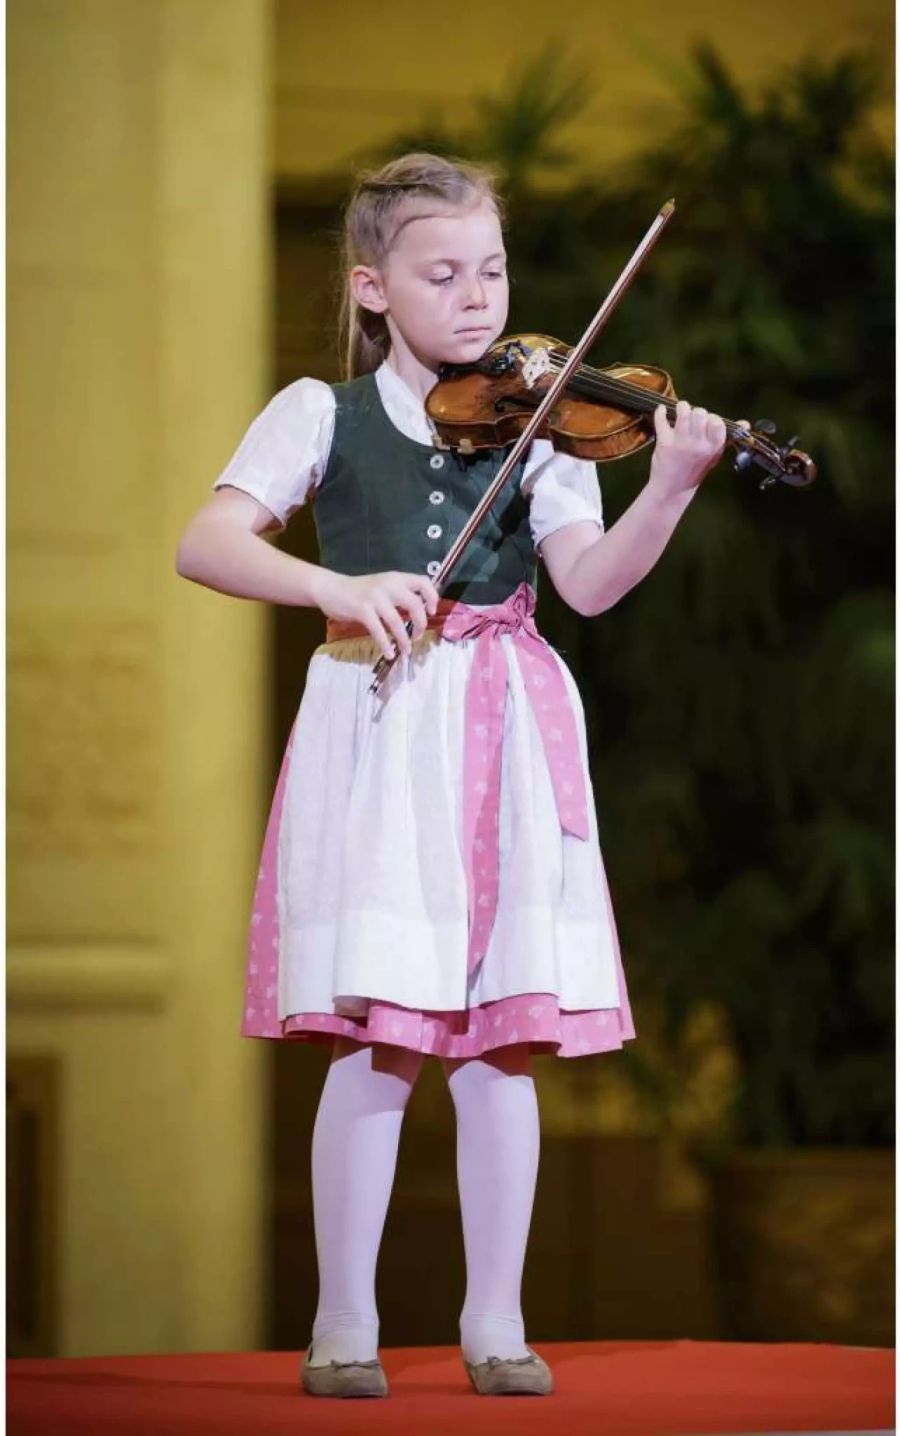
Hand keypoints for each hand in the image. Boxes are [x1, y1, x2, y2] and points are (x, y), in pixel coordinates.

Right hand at [314, 569, 439, 660]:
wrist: (330, 588)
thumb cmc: (358, 591)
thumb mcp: (382, 587)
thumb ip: (399, 595)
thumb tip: (418, 615)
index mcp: (396, 578)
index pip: (423, 581)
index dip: (432, 597)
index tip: (431, 612)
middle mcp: (388, 585)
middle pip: (415, 604)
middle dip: (421, 624)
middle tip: (418, 636)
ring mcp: (375, 597)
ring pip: (397, 621)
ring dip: (404, 639)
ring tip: (406, 651)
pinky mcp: (362, 610)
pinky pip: (379, 631)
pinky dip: (386, 644)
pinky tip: (388, 653)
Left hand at [648, 400, 747, 500]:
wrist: (673, 489)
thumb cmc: (695, 470)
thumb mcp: (714, 455)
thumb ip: (727, 438)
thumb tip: (746, 423)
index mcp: (713, 447)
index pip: (717, 422)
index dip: (711, 418)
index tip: (705, 422)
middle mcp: (699, 445)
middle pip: (700, 414)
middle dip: (695, 411)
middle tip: (691, 417)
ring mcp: (681, 443)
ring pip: (683, 413)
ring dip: (681, 407)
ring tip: (680, 410)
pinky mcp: (664, 443)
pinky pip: (662, 420)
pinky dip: (660, 412)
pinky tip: (662, 411)